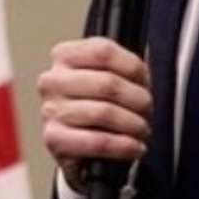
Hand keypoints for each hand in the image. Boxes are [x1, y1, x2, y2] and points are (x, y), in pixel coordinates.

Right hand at [38, 37, 151, 187]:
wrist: (78, 144)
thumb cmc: (97, 104)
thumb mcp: (112, 75)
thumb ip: (129, 64)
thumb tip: (148, 60)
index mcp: (65, 56)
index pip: (103, 51)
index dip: (133, 67)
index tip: (144, 81)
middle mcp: (53, 80)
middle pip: (107, 83)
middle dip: (138, 100)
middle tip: (147, 110)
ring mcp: (51, 110)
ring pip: (104, 113)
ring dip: (133, 124)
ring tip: (142, 129)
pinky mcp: (54, 139)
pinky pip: (97, 142)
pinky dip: (123, 146)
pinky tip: (134, 147)